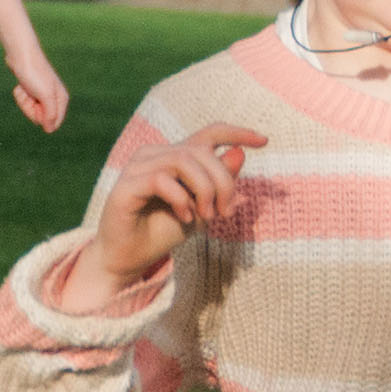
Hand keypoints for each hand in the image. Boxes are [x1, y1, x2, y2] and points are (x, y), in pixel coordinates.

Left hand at [6, 47, 70, 133]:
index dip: (40, 118)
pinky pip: (24, 101)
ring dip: (24, 101)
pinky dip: (20, 95)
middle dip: (30, 108)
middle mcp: (54, 98)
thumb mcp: (45, 96)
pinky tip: (21, 85)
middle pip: (39, 118)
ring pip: (30, 110)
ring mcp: (42, 95)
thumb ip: (50, 114)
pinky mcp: (32, 91)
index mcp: (61, 100)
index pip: (52, 123)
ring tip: (24, 88)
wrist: (21, 55)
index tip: (36, 104)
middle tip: (29, 94)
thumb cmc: (34, 74)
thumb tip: (50, 130)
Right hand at [79, 122, 266, 297]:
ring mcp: (138, 167)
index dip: (236, 132)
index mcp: (174, 156)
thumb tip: (240, 153)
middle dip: (222, 181)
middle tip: (224, 212)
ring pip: (183, 160)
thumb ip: (219, 184)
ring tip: (206, 216)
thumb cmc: (163, 232)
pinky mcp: (126, 185)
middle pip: (200, 151)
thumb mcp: (203, 208)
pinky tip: (185, 217)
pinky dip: (181, 198)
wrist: (130, 259)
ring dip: (204, 190)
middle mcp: (154, 154)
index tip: (264, 141)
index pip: (208, 133)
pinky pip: (162, 179)